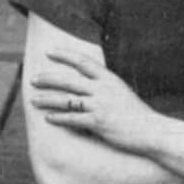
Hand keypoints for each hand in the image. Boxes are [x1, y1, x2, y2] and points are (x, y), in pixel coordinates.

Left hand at [27, 31, 151, 148]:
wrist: (151, 131)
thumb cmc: (136, 114)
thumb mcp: (121, 92)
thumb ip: (104, 87)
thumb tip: (88, 85)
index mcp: (109, 78)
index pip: (82, 61)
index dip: (64, 55)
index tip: (49, 52)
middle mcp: (102, 89)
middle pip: (68, 80)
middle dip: (48, 78)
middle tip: (33, 79)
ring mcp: (100, 106)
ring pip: (66, 100)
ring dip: (47, 99)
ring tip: (33, 100)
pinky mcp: (98, 123)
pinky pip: (72, 119)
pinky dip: (58, 118)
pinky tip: (48, 118)